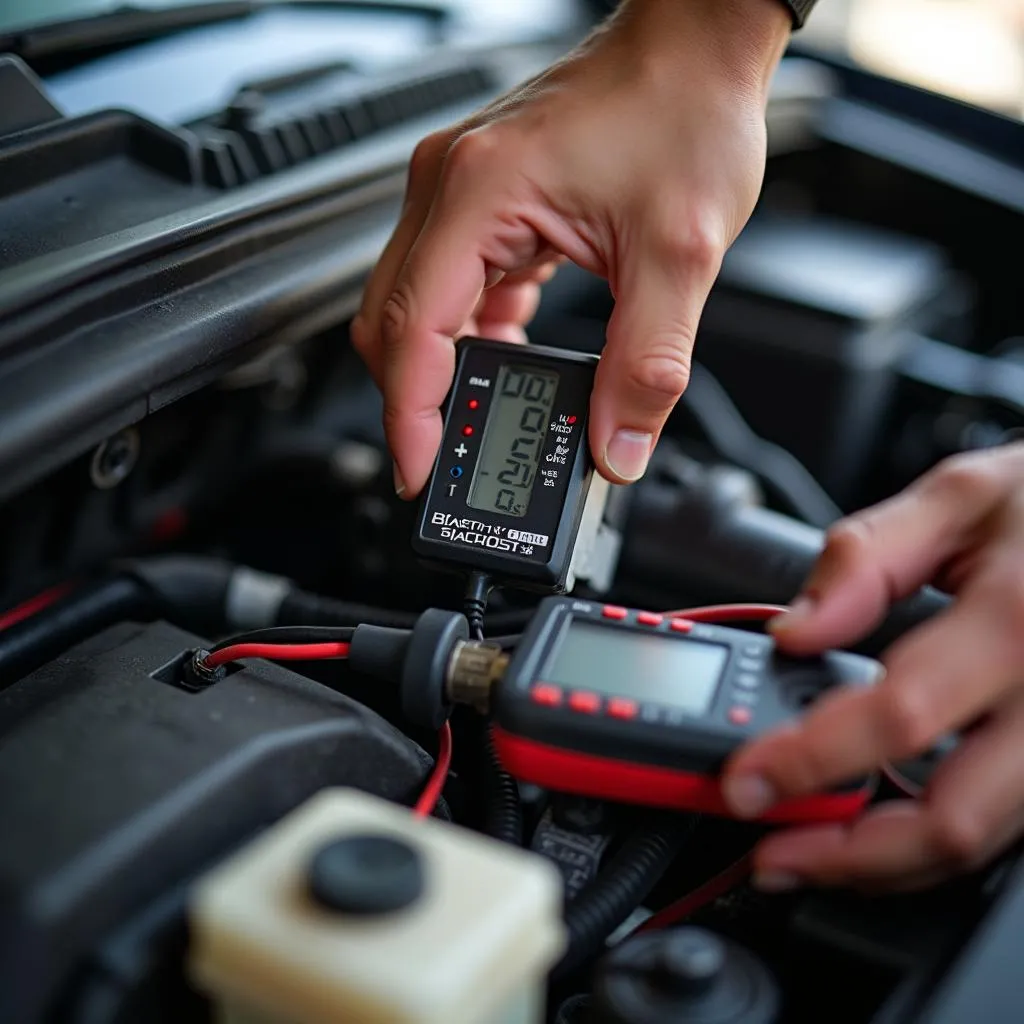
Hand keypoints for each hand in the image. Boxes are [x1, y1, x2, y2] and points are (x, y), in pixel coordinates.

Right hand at [351, 0, 790, 496]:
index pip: (412, 330)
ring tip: (487, 418)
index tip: (422, 473)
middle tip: (450, 462)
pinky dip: (469, 333)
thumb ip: (646, 365)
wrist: (695, 47)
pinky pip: (449, 285)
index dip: (409, 416)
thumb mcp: (680, 254)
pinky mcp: (482, 200)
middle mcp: (451, 186)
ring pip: (414, 307)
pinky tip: (511, 353)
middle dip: (415, 402)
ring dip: (442, 370)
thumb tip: (617, 446)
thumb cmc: (684, 110)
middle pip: (392, 323)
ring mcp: (460, 191)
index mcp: (481, 193)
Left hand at [721, 443, 1023, 892]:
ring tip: (810, 850)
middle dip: (845, 856)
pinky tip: (876, 825)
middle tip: (773, 854)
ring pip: (980, 839)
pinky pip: (998, 819)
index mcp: (1015, 622)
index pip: (899, 714)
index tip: (746, 781)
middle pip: (952, 820)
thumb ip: (868, 556)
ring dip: (882, 860)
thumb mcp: (961, 495)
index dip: (811, 760)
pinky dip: (927, 836)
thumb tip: (795, 629)